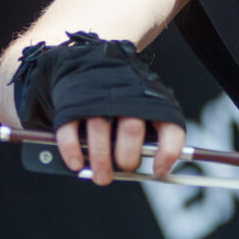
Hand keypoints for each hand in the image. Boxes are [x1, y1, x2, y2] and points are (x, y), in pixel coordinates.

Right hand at [12, 33, 186, 185]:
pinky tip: (76, 164)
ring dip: (100, 159)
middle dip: (127, 157)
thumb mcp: (147, 106)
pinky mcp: (71, 102)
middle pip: (131, 128)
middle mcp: (126, 97)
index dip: (167, 152)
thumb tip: (153, 170)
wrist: (90, 61)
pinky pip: (70, 128)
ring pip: (100, 129)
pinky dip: (72, 150)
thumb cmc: (124, 96)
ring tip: (101, 177)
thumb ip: (152, 133)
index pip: (168, 126)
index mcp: (151, 101)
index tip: (158, 171)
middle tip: (124, 170)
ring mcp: (96, 98)